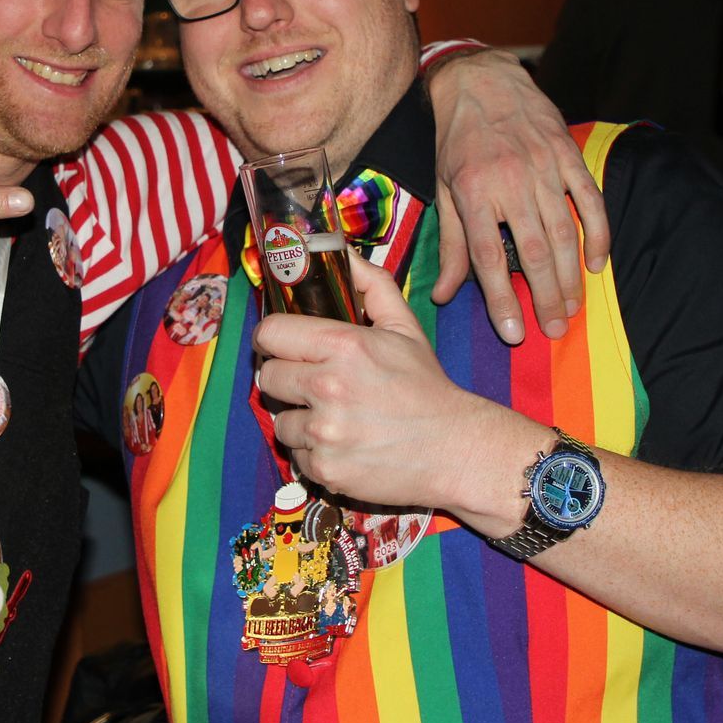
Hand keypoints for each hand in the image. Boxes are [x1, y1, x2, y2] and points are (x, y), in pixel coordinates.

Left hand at [253, 253, 535, 510]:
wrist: (454, 451)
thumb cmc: (426, 387)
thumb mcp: (404, 328)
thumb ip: (371, 285)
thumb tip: (343, 253)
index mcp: (344, 346)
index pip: (270, 333)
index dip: (273, 338)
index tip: (283, 345)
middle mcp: (328, 387)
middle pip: (267, 376)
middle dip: (286, 378)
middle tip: (313, 383)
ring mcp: (324, 432)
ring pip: (279, 420)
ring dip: (298, 419)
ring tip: (334, 417)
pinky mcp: (325, 469)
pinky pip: (295, 454)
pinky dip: (313, 451)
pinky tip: (343, 444)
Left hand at [422, 48, 611, 344]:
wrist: (480, 80)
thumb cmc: (456, 140)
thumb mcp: (444, 190)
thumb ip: (451, 245)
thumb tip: (444, 295)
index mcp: (473, 191)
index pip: (488, 257)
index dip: (502, 299)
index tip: (512, 332)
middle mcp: (510, 181)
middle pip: (533, 251)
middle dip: (545, 297)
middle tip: (553, 331)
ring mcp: (544, 167)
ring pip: (564, 233)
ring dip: (570, 277)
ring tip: (571, 309)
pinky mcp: (569, 156)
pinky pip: (590, 202)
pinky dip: (598, 235)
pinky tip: (597, 265)